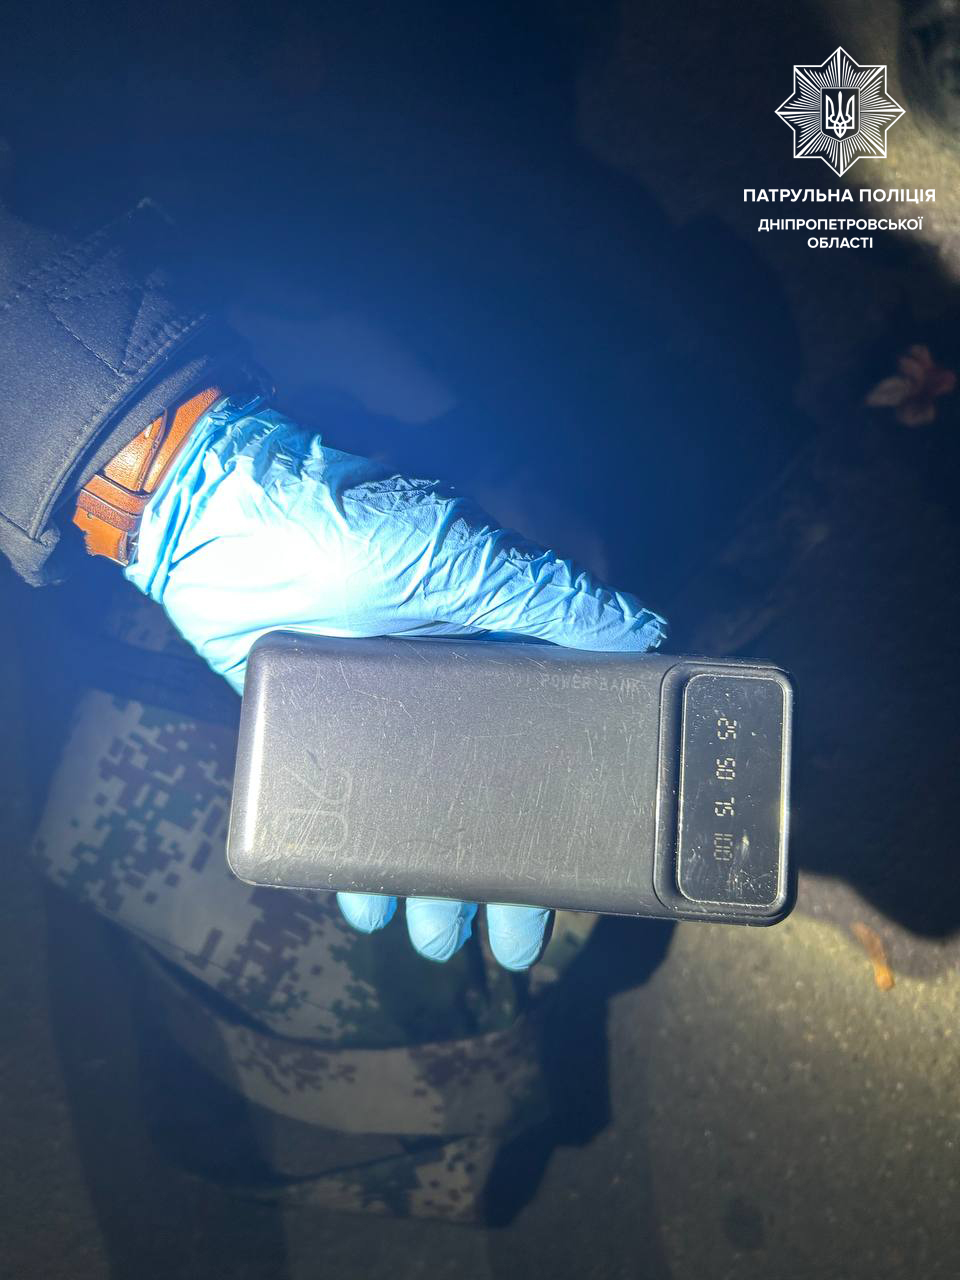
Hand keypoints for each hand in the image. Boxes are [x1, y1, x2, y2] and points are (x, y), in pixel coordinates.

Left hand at [126, 396, 667, 968]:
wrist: (217, 521)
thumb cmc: (345, 524)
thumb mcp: (454, 554)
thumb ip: (540, 594)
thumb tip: (644, 629)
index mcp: (488, 653)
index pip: (548, 747)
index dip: (565, 813)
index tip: (583, 876)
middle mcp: (441, 697)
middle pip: (483, 801)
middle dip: (498, 876)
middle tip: (511, 946)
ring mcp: (377, 722)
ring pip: (415, 820)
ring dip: (428, 885)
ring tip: (436, 943)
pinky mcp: (318, 737)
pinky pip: (346, 812)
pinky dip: (354, 862)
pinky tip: (364, 904)